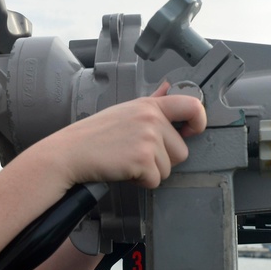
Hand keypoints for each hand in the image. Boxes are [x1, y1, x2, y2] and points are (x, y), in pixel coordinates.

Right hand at [43, 82, 207, 187]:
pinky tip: (124, 170)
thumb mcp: (125, 111)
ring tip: (127, 161)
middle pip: (181, 151)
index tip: (192, 131)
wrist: (70, 153)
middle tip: (137, 154)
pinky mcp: (142, 160)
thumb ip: (152, 102)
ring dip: (150, 172)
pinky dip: (141, 182)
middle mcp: (152, 119)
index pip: (192, 106)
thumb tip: (168, 87)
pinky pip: (155, 180)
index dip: (200, 121)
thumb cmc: (94, 135)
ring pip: (169, 168)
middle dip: (163, 159)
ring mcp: (148, 139)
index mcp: (149, 106)